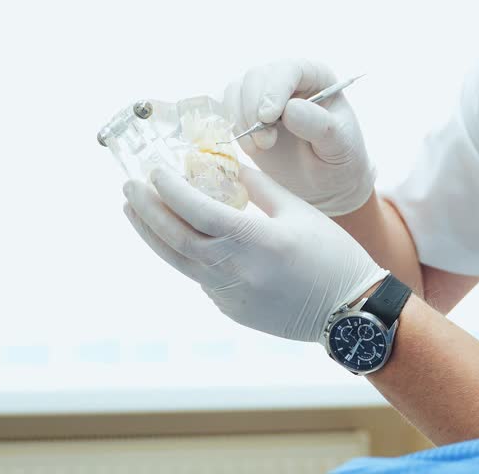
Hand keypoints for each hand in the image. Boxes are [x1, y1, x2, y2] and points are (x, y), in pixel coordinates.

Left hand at [122, 166, 387, 342]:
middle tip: (128, 187)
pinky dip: (186, 255)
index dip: (170, 189)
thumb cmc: (332, 254)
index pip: (198, 210)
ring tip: (134, 211)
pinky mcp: (232, 310)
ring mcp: (231, 296)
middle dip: (147, 211)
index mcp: (257, 240)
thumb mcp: (299, 211)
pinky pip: (201, 278)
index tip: (154, 170)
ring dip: (154, 234)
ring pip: (179, 262)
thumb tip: (225, 165)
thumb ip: (258, 188)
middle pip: (176, 238)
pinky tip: (180, 237)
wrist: (350, 312)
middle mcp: (237, 271)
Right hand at [223, 59, 374, 216]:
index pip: (291, 69)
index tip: (268, 117)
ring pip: (237, 90)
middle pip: (257, 76)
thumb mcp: (339, 145)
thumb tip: (290, 108)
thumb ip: (319, 126)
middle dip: (254, 108)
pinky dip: (231, 126)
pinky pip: (227, 108)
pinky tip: (249, 147)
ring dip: (241, 119)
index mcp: (317, 77)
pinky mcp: (246, 113)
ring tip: (260, 148)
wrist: (325, 183)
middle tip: (265, 142)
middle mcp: (288, 79)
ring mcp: (264, 95)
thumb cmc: (339, 159)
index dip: (275, 89)